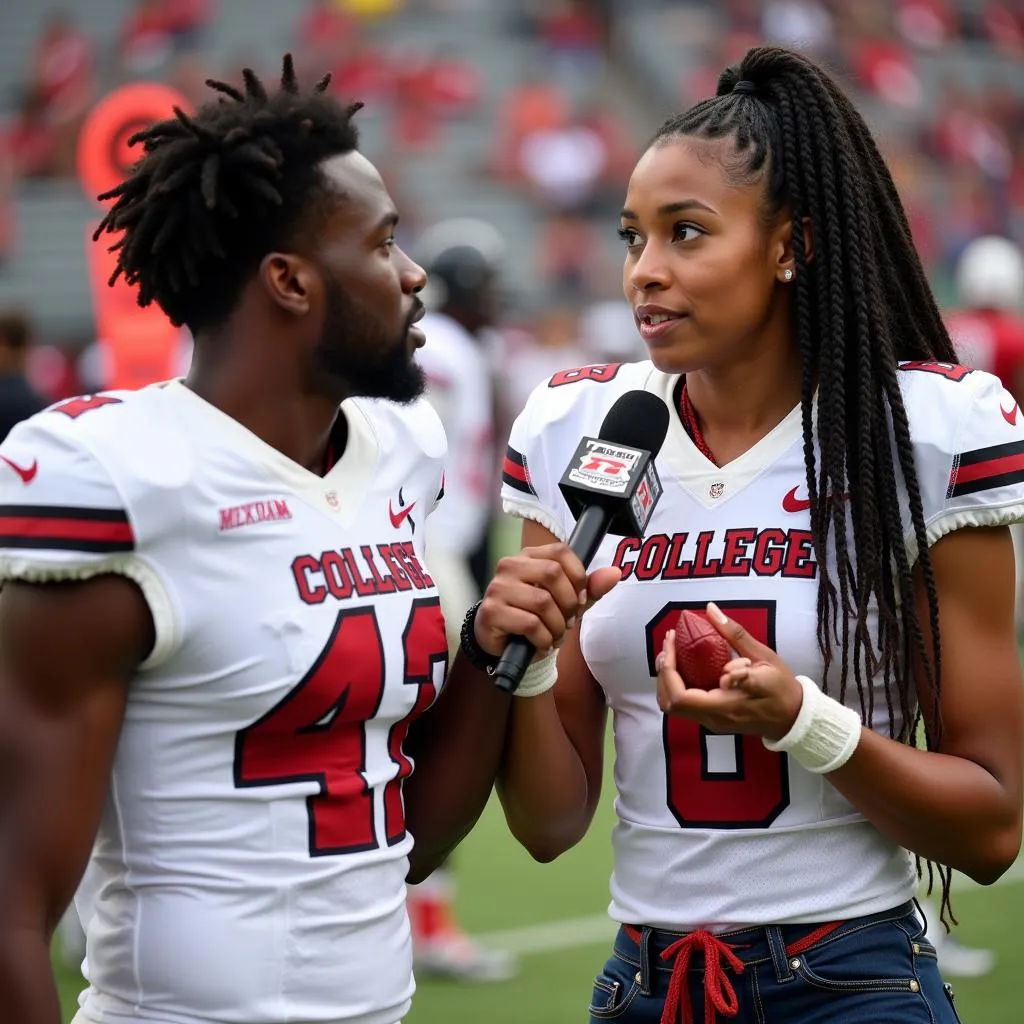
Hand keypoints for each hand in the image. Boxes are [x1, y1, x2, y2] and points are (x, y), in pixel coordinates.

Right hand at [474, 543, 620, 658]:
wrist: (503, 645)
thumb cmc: (535, 617)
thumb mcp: (566, 602)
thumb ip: (589, 588)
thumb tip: (615, 573)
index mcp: (529, 557)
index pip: (561, 552)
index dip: (578, 576)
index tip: (580, 599)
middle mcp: (510, 566)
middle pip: (553, 574)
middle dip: (569, 604)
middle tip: (568, 622)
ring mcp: (498, 588)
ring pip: (542, 601)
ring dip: (557, 626)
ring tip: (554, 636)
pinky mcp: (492, 612)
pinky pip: (530, 624)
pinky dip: (543, 639)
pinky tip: (541, 644)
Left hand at [655, 602, 803, 741]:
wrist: (795, 718)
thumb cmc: (782, 689)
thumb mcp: (763, 658)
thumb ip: (735, 635)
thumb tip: (711, 610)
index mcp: (724, 706)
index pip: (680, 696)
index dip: (669, 668)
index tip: (673, 640)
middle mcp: (713, 719)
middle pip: (669, 702)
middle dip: (664, 671)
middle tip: (669, 644)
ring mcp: (711, 722)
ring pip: (674, 706)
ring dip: (668, 678)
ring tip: (673, 651)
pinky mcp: (713, 719)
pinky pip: (686, 704)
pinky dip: (678, 684)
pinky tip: (684, 663)